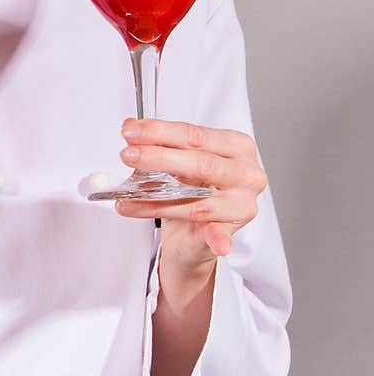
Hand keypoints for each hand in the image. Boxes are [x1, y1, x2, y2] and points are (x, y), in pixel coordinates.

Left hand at [115, 118, 267, 267]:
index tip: (132, 131)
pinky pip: (220, 233)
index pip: (196, 135)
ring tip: (130, 196)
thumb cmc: (193, 188)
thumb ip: (159, 145)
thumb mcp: (178, 161)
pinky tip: (219, 245)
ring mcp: (242, 202)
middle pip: (200, 162)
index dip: (160, 131)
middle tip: (129, 156)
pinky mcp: (233, 229)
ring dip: (158, 199)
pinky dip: (218, 239)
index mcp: (236, 146)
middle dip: (159, 157)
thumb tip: (131, 129)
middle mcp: (245, 172)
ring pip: (198, 200)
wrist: (198, 229)